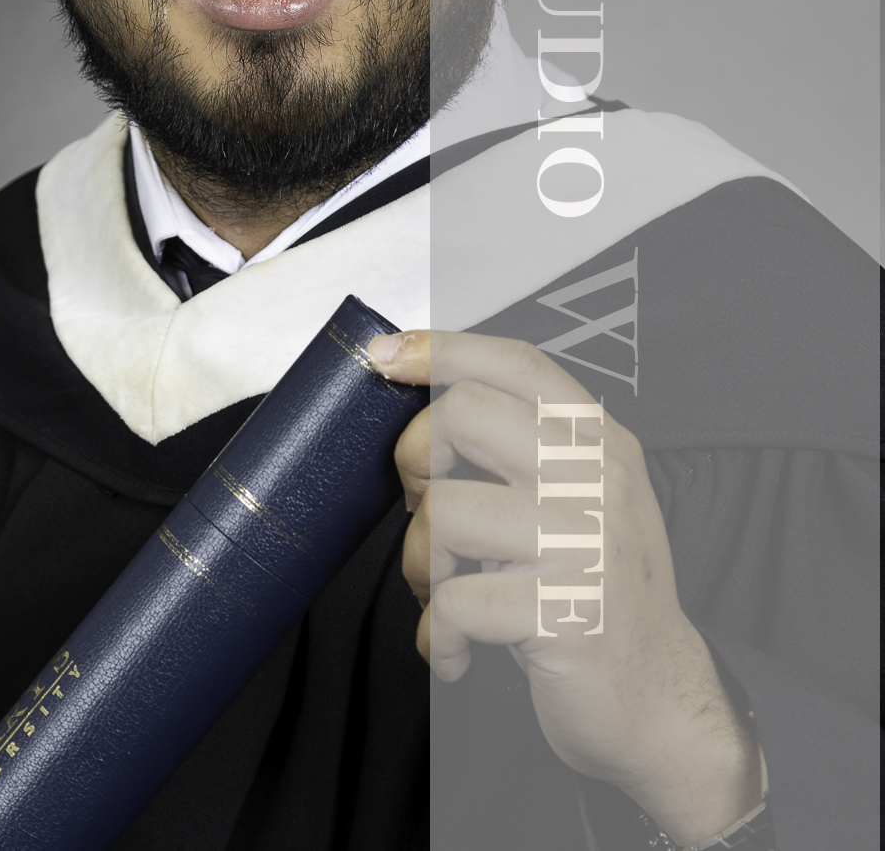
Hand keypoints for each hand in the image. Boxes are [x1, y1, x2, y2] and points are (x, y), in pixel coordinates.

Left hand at [369, 329, 765, 846]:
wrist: (660, 699)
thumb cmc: (599, 592)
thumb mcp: (579, 499)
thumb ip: (522, 444)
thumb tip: (428, 401)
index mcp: (598, 443)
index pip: (515, 363)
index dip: (440, 349)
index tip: (387, 356)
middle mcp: (597, 480)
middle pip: (463, 414)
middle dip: (415, 459)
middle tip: (426, 505)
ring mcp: (585, 544)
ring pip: (446, 510)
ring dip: (419, 561)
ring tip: (443, 590)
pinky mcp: (565, 614)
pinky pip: (456, 602)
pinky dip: (437, 633)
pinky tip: (456, 644)